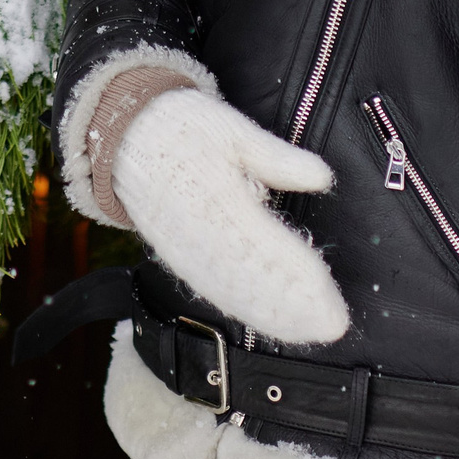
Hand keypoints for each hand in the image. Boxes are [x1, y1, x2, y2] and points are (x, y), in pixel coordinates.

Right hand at [112, 88, 348, 345]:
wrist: (125, 137)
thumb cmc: (185, 128)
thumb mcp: (234, 130)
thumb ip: (278, 157)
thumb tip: (322, 176)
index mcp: (218, 199)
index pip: (269, 248)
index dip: (302, 279)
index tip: (331, 299)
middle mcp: (201, 236)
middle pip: (255, 282)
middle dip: (296, 308)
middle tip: (333, 326)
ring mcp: (187, 252)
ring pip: (235, 294)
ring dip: (274, 316)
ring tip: (310, 330)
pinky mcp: (178, 258)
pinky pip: (215, 290)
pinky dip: (245, 310)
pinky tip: (268, 319)